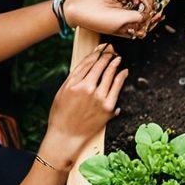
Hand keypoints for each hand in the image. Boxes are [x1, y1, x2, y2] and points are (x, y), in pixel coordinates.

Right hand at [42, 45, 127, 165]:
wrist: (66, 137)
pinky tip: (124, 72)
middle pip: (100, 67)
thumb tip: (87, 63)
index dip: (96, 53)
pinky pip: (117, 88)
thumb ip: (74, 78)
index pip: (88, 63)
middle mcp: (87, 89)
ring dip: (114, 64)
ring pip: (109, 75)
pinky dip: (121, 78)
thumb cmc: (61, 115)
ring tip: (117, 58)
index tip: (101, 48)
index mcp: (74, 84)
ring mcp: (99, 98)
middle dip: (106, 56)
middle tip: (111, 50)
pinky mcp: (108, 108)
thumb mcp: (61, 92)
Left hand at [64, 0, 161, 40]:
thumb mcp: (116, 18)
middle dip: (147, 12)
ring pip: (142, 2)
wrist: (74, 11)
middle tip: (141, 25)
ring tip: (134, 27)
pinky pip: (134, 5)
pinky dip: (134, 15)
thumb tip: (148, 17)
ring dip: (141, 15)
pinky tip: (129, 24)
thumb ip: (137, 17)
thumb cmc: (91, 13)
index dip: (149, 10)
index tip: (144, 21)